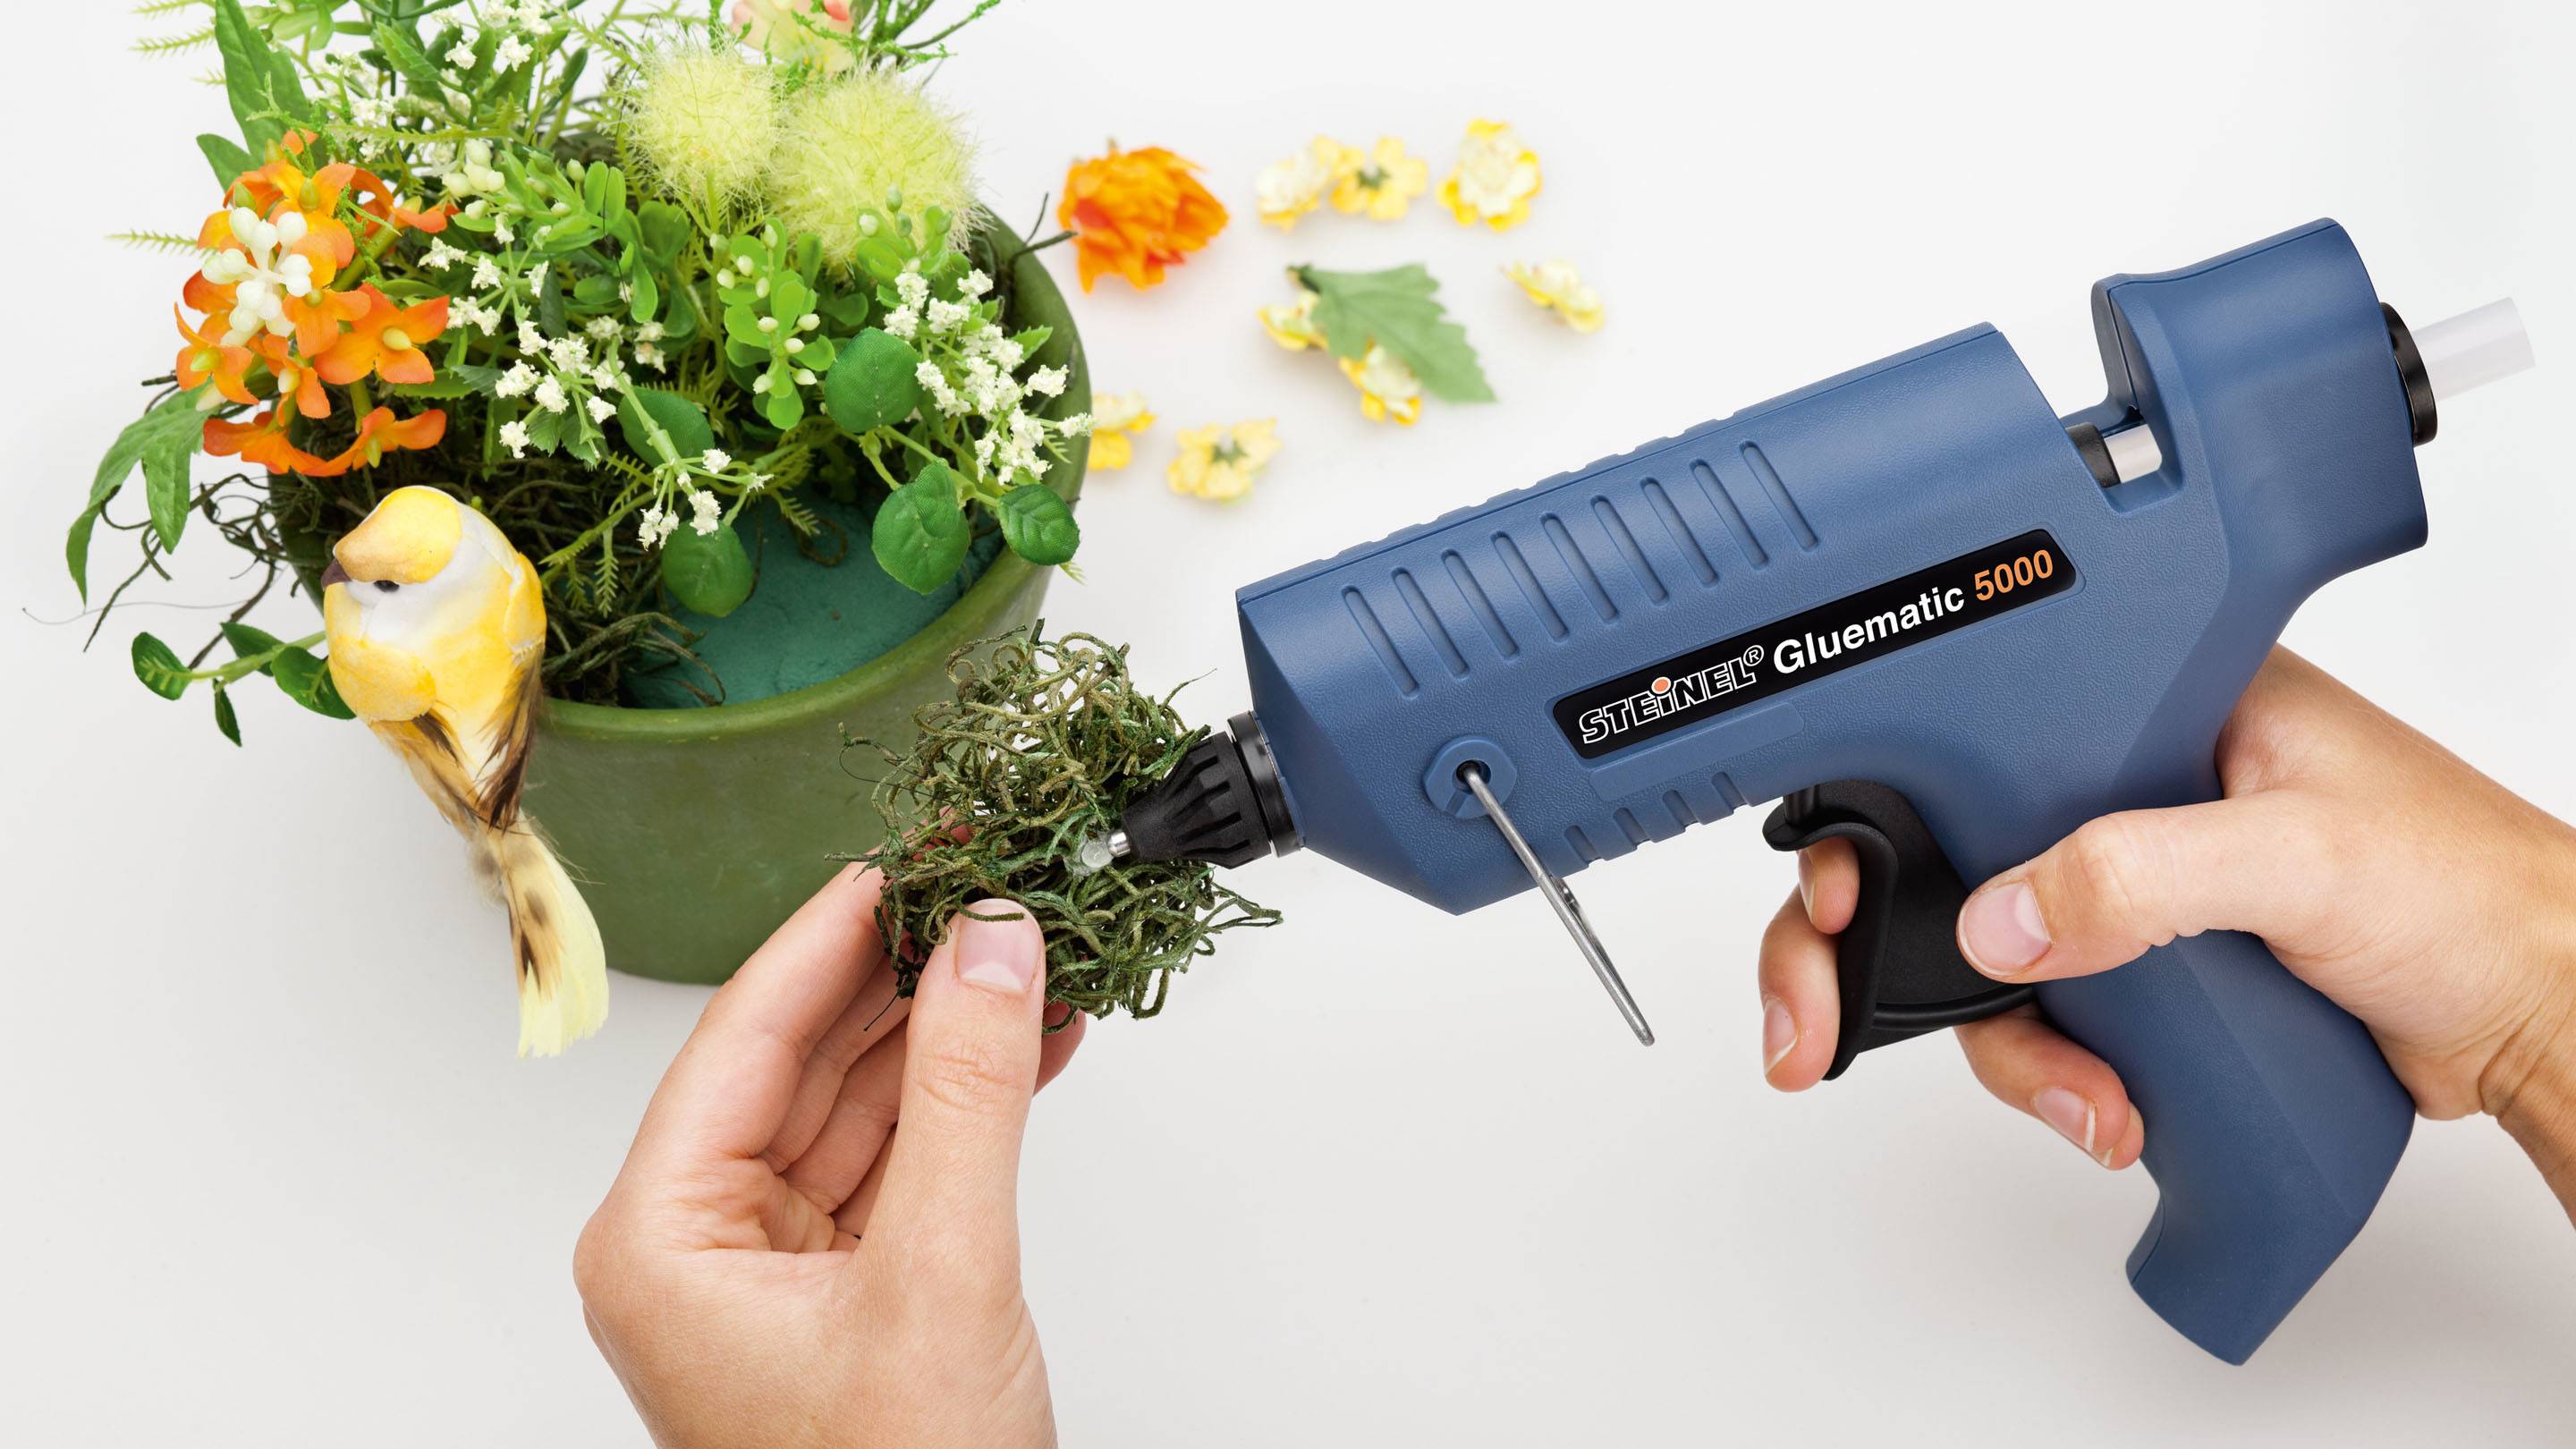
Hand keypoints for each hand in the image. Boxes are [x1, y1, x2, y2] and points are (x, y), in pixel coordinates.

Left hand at [575, 866, 1084, 1447]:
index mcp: (662, 1239)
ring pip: (864, 1107)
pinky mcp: (850, 1294)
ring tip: (1033, 949)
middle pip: (804, 1059)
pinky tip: (1035, 1041)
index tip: (909, 852)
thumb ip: (970, 1095)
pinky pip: (905, 1163)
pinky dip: (972, 1104)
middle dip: (908, 974)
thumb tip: (991, 947)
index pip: (745, 1035)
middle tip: (988, 886)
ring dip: (953, 1033)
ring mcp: (776, 1273)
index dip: (835, 933)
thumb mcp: (940, 1274)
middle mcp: (701, 1248)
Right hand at [1758, 648, 2575, 1207]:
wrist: (2539, 1011)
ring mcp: (2128, 876)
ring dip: (2009, 1045)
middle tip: (1816, 1030)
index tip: (1827, 901)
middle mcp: (2118, 780)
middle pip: (1942, 858)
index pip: (1966, 733)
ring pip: (1987, 957)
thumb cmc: (2469, 889)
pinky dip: (2056, 1073)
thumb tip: (1999, 919)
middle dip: (1879, 955)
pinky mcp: (2146, 961)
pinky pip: (2046, 1015)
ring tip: (2091, 1102)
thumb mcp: (2295, 858)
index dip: (1875, 812)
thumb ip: (2140, 873)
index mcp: (2146, 698)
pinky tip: (2113, 1108)